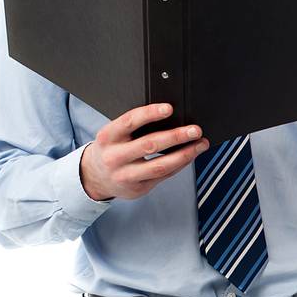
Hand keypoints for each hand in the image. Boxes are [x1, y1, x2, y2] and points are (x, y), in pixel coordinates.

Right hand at [80, 103, 210, 201]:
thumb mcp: (113, 135)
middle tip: (195, 130)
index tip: (169, 108)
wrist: (95, 177)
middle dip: (176, 136)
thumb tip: (169, 116)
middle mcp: (115, 158)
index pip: (129, 121)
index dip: (150, 114)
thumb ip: (133, 127)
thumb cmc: (111, 149)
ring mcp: (126, 176)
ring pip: (160, 166)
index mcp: (108, 137)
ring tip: (201, 144)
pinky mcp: (138, 189)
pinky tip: (190, 156)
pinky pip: (164, 176)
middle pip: (149, 145)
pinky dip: (179, 165)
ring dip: (185, 155)